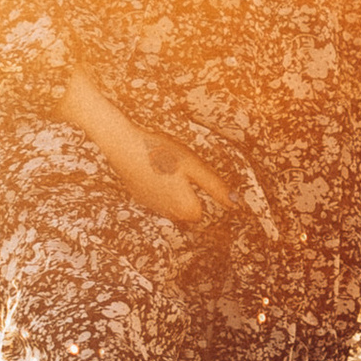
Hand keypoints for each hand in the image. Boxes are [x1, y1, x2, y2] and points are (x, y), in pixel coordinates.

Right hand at [61, 68, 230, 226]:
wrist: (124, 147)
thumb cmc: (162, 154)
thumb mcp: (194, 167)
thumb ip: (215, 187)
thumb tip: (236, 205)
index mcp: (185, 208)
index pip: (202, 213)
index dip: (203, 197)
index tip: (198, 182)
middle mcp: (168, 213)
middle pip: (187, 212)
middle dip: (190, 196)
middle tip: (181, 170)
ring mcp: (152, 206)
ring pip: (173, 206)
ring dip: (175, 192)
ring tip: (168, 168)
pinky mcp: (140, 197)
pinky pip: (158, 198)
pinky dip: (161, 187)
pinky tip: (156, 170)